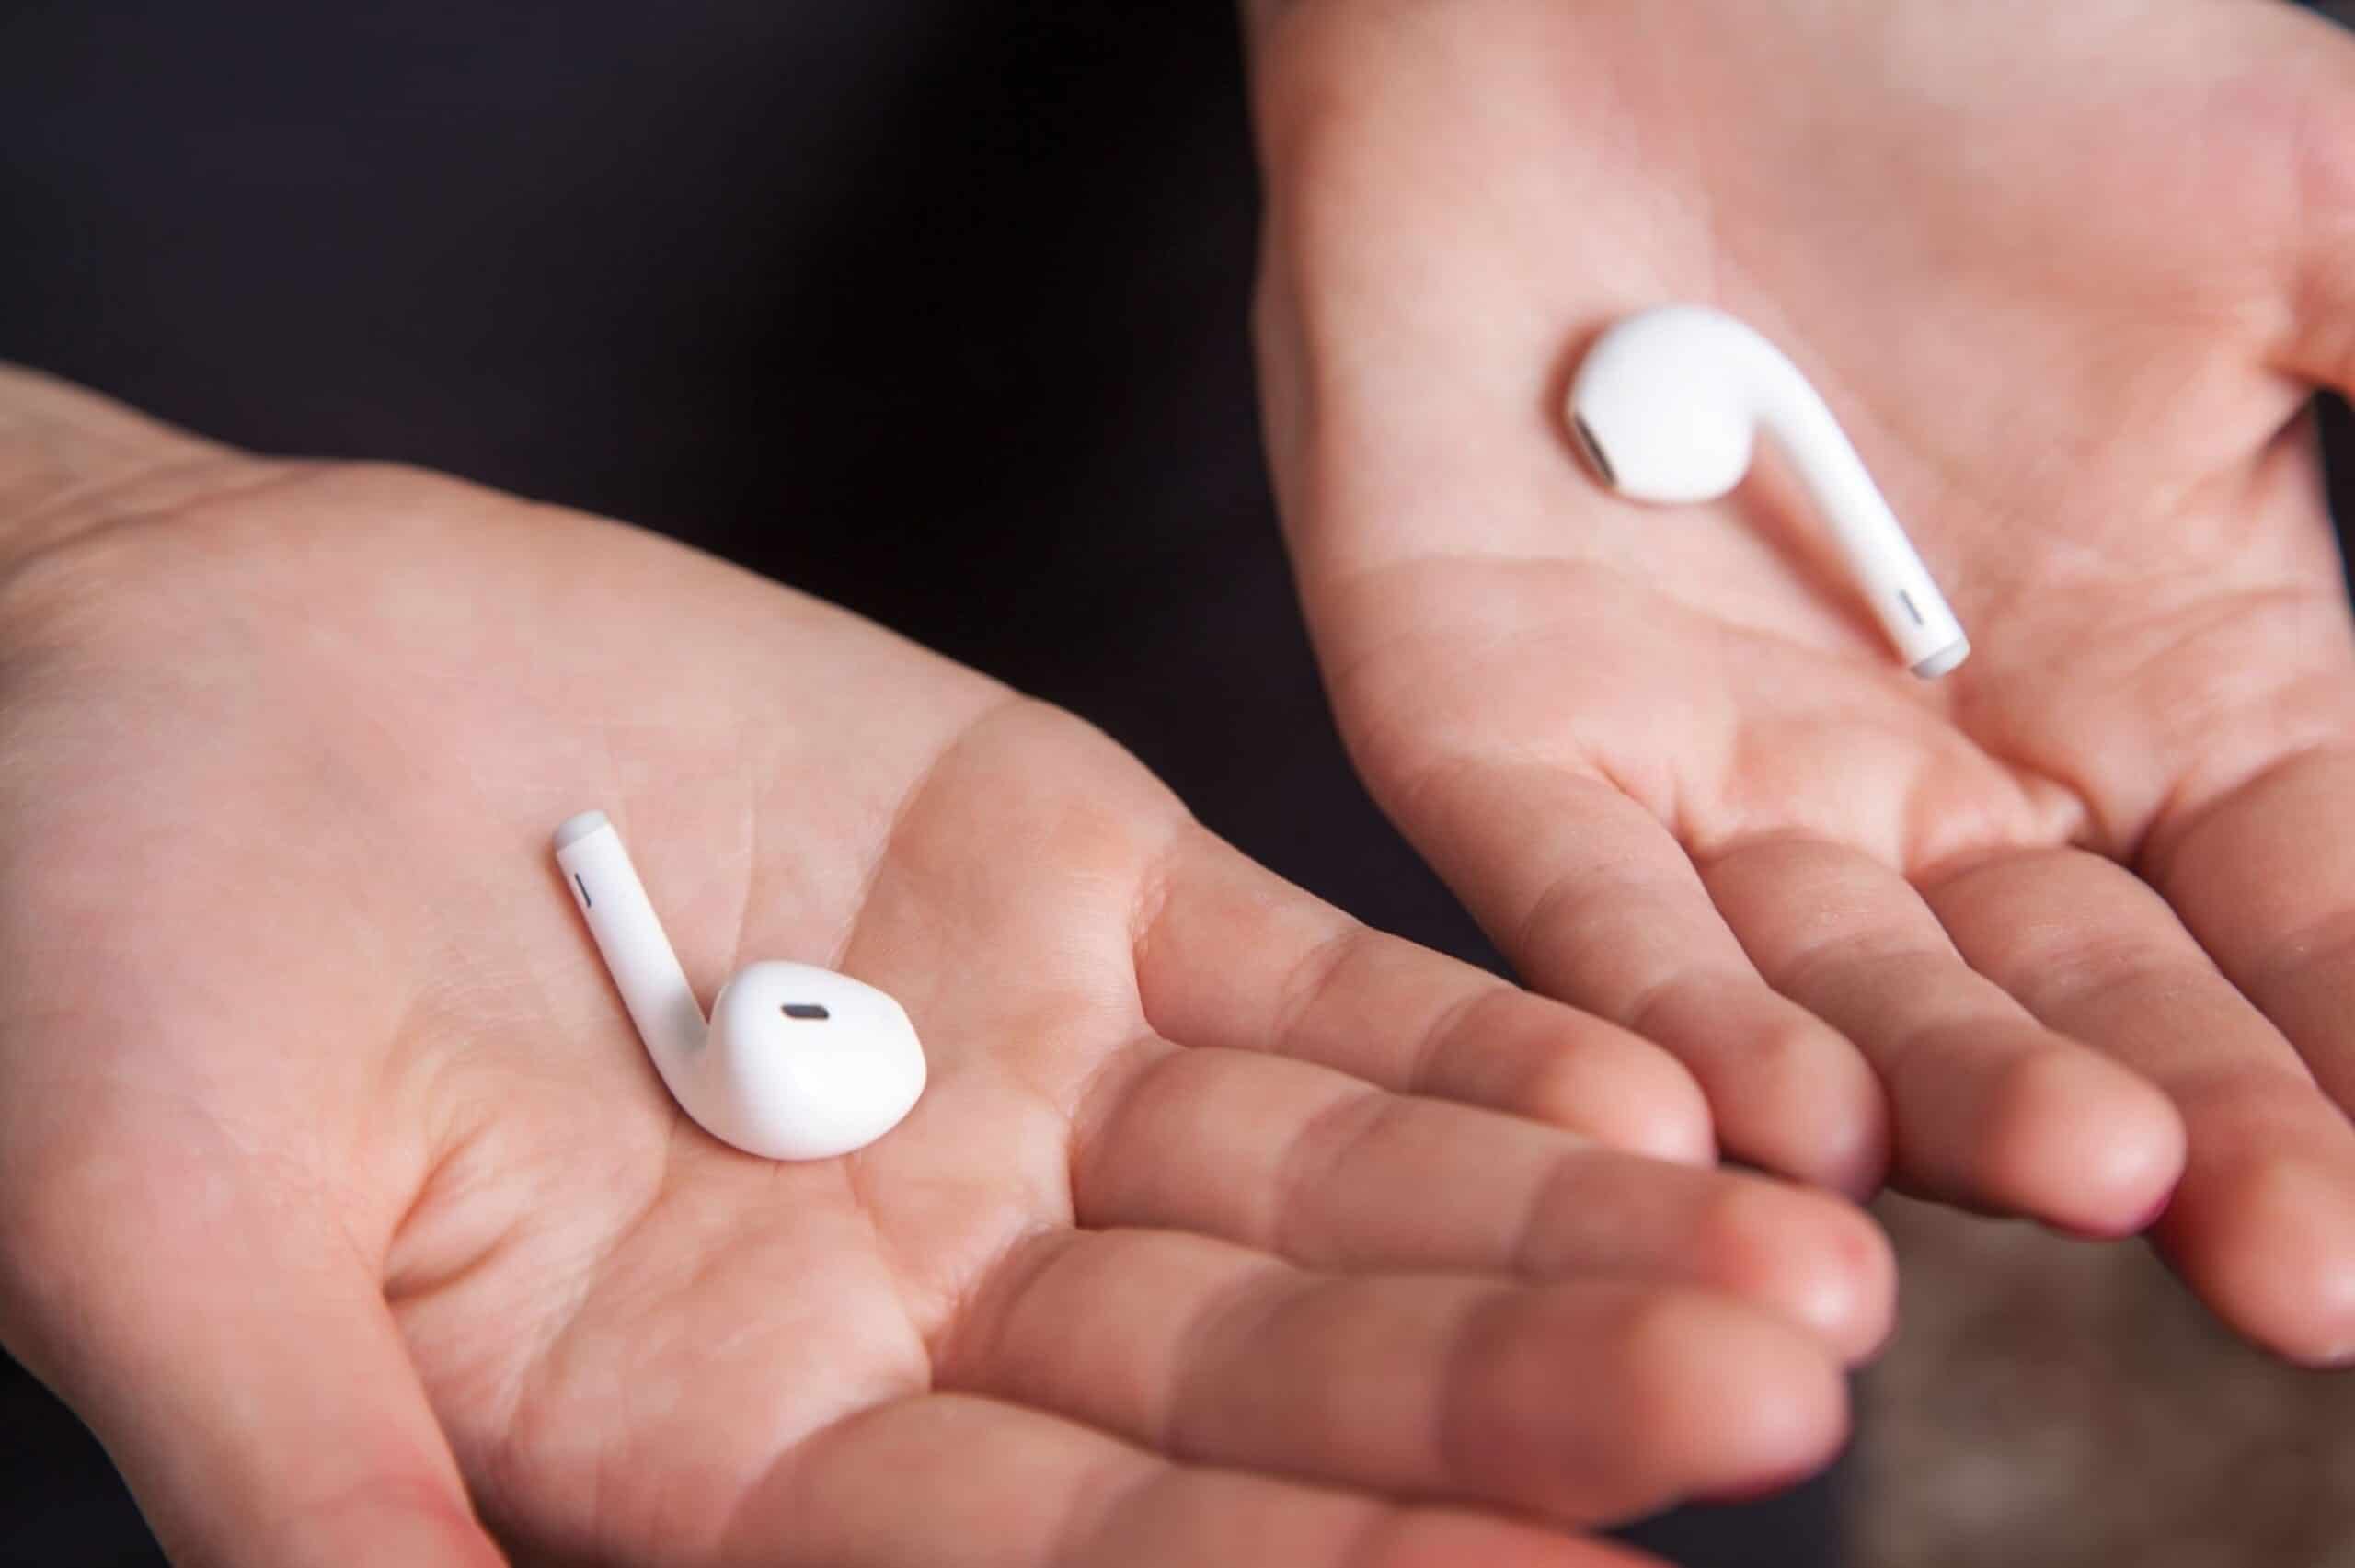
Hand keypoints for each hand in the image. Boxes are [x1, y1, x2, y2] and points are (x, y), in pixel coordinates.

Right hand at [0, 368, 1889, 1566]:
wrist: (155, 669)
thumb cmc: (90, 953)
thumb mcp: (169, 1242)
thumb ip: (341, 1506)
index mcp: (720, 1452)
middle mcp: (920, 1304)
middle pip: (1263, 1395)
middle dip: (1511, 1400)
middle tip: (1767, 1395)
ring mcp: (1020, 1090)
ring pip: (1336, 1191)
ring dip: (1556, 1222)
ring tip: (1794, 1257)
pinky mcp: (1069, 884)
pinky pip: (1305, 979)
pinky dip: (1462, 1031)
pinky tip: (1649, 1078)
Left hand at [1247, 0, 2354, 1361]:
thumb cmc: (1956, 64)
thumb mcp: (2296, 216)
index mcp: (2159, 692)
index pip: (2305, 923)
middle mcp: (1944, 786)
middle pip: (2084, 1000)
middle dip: (2193, 1127)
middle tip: (2298, 1267)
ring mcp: (1715, 780)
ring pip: (1845, 989)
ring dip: (1960, 1093)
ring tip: (2082, 1178)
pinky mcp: (1503, 751)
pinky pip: (1585, 911)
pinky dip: (1668, 1008)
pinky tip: (1769, 1117)